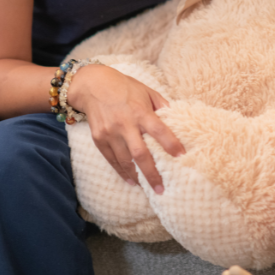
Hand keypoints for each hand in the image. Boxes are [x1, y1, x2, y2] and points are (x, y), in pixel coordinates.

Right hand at [68, 64, 184, 193]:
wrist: (92, 85)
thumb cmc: (124, 87)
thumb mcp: (146, 91)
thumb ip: (161, 105)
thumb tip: (176, 119)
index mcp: (140, 111)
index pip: (159, 130)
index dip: (171, 143)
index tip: (181, 155)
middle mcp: (125, 124)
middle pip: (140, 153)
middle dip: (152, 173)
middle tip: (161, 188)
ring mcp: (110, 132)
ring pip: (124, 160)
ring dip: (137, 175)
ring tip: (148, 187)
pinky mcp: (98, 138)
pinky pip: (111, 159)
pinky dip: (121, 171)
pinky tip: (131, 179)